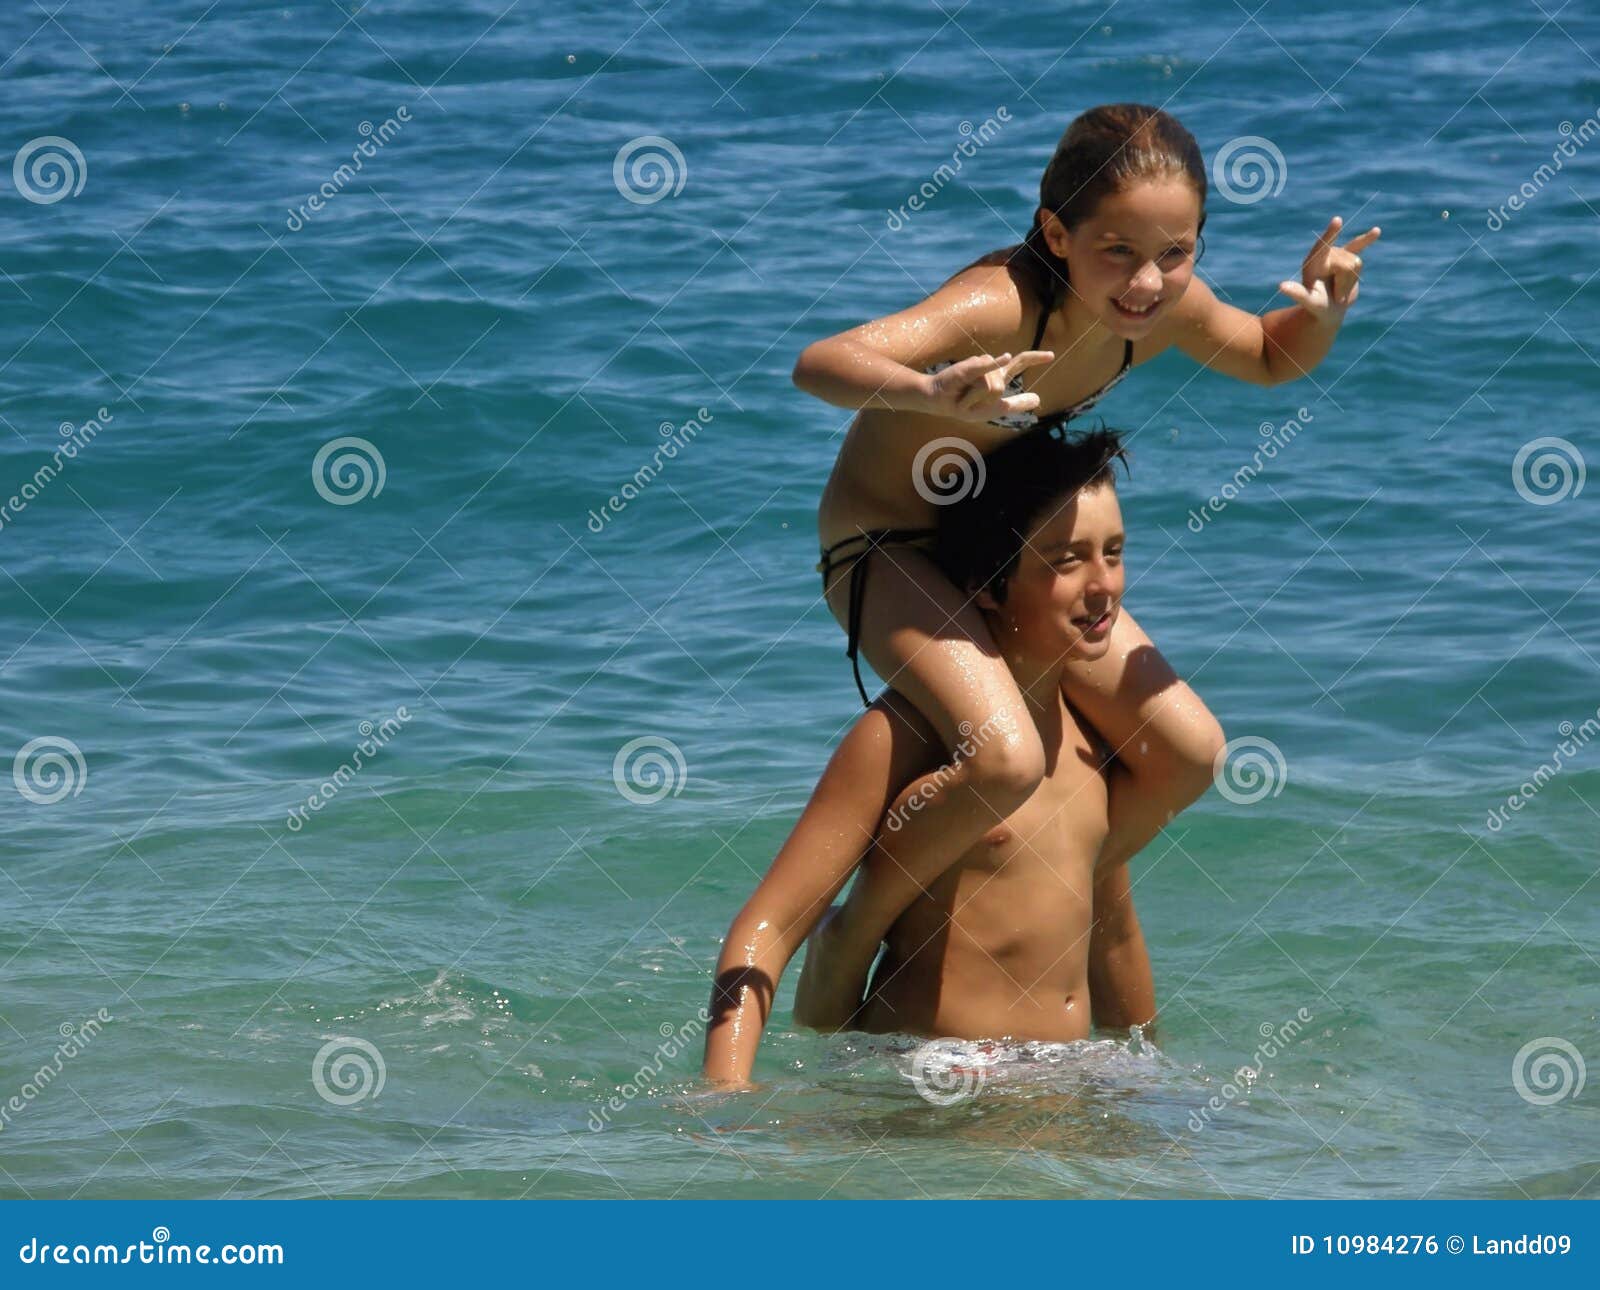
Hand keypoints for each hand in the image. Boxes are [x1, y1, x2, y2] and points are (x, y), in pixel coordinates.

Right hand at [921, 349, 1053, 423]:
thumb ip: (1015, 404)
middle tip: (969, 403)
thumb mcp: (992, 409)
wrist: (940, 401)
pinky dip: (993, 364)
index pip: (1020, 362)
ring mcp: (980, 367)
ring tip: (962, 396)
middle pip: (999, 387)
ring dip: (974, 399)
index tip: (1052, 356)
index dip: (1036, 358)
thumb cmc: (964, 405)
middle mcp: (991, 369)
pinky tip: (1004, 358)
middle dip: (984, 401)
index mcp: (999, 376)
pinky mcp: (969, 369)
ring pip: (989, 387)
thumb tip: (1038, 399)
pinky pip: (986, 368)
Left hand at [1278, 216, 1380, 319]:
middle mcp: (1325, 255)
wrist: (1328, 311)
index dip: (1331, 234)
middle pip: (1348, 264)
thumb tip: (1281, 286)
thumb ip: (1298, 293)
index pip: (1323, 246)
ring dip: (1351, 282)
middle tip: (1334, 295)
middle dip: (1345, 283)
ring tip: (1339, 290)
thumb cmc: (1316, 307)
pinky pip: (1359, 246)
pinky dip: (1367, 239)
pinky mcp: (1348, 258)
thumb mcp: (1308, 302)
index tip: (1337, 220)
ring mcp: (1337, 255)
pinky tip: (1377, 231)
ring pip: (1357, 263)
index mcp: (1313, 262)